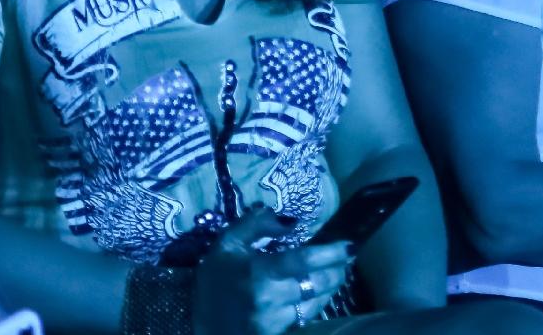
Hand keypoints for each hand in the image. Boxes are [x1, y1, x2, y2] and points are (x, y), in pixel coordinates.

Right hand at [192, 207, 350, 334]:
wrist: (194, 321)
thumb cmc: (215, 279)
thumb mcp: (228, 243)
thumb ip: (256, 223)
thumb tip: (288, 219)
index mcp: (258, 272)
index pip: (305, 260)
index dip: (331, 252)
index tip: (349, 245)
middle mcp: (268, 298)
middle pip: (317, 284)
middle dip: (337, 271)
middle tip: (345, 260)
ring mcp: (271, 322)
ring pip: (315, 305)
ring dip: (329, 289)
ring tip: (335, 276)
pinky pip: (303, 321)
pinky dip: (314, 307)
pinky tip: (317, 296)